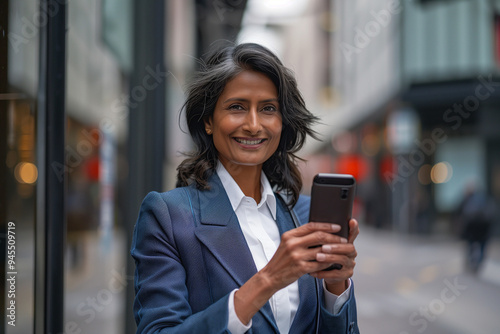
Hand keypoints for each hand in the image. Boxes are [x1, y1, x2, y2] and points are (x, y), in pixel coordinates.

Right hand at [234, 221, 354, 323]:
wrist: (270, 276)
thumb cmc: (281, 260)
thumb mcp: (286, 244)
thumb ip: (300, 237)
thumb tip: (319, 231)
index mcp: (289, 235)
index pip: (311, 226)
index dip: (326, 225)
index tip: (337, 227)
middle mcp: (292, 244)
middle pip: (319, 236)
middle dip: (334, 237)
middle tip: (343, 239)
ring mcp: (296, 256)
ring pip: (321, 250)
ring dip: (334, 250)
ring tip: (341, 251)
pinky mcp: (300, 268)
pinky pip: (319, 264)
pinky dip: (328, 262)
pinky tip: (333, 262)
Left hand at [310, 219, 358, 293]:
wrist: (329, 273)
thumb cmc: (325, 254)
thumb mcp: (326, 243)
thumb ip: (325, 235)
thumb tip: (315, 222)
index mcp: (347, 242)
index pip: (353, 233)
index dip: (354, 228)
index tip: (351, 221)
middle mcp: (351, 252)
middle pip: (349, 247)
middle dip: (336, 247)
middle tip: (323, 247)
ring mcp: (350, 264)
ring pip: (343, 260)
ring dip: (329, 258)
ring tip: (317, 257)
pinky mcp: (346, 275)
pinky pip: (336, 274)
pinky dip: (324, 272)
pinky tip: (314, 271)